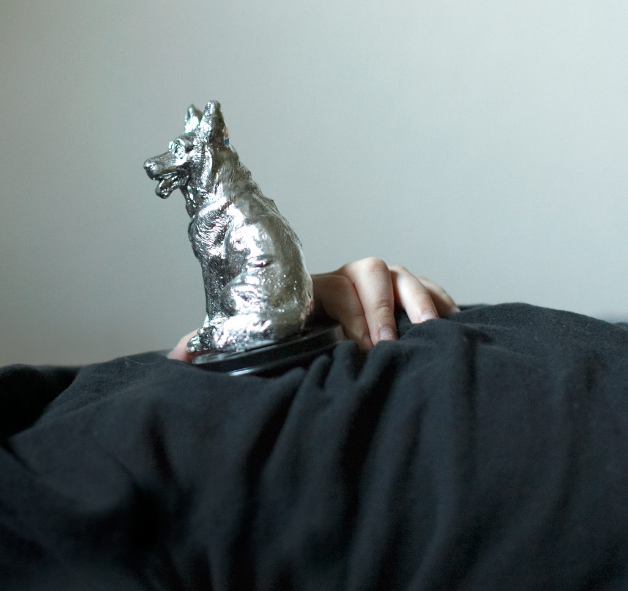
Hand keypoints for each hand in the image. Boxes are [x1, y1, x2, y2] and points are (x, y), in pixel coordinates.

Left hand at [166, 257, 456, 360]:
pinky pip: (431, 289)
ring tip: (426, 335)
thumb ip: (217, 348)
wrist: (311, 344)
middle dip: (380, 308)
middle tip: (384, 347)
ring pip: (403, 275)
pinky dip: (443, 302)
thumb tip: (176, 357)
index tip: (356, 348)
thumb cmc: (283, 345)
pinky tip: (451, 326)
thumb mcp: (251, 345)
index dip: (348, 312)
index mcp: (310, 288)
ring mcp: (380, 287)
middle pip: (371, 270)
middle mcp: (347, 280)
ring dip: (418, 302)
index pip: (333, 284)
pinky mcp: (409, 298)